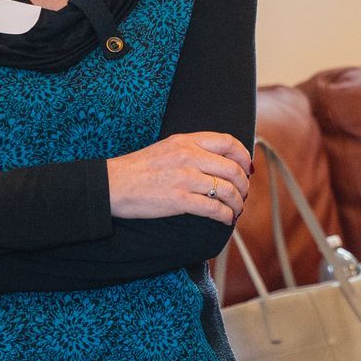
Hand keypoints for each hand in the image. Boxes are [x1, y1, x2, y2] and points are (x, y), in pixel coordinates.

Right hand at [107, 132, 251, 225]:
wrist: (113, 184)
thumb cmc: (138, 168)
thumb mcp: (168, 147)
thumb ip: (192, 149)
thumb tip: (218, 160)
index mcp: (187, 141)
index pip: (228, 143)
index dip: (244, 156)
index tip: (247, 168)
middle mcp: (190, 157)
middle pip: (233, 169)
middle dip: (244, 184)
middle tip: (243, 194)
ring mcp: (186, 178)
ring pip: (227, 190)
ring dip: (237, 202)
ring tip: (236, 209)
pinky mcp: (180, 200)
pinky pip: (213, 208)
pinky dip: (225, 215)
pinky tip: (225, 219)